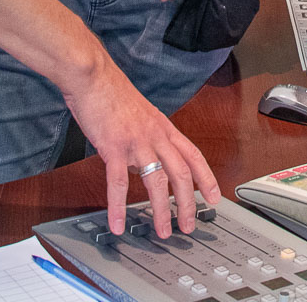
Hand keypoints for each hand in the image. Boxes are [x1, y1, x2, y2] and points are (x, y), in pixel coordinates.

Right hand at [62, 64, 220, 236]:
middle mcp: (155, 136)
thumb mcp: (140, 114)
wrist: (92, 75)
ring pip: (157, 182)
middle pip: (182, 174)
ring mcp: (136, 142)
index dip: (207, 179)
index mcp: (163, 127)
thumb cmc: (112, 92)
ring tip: (162, 231)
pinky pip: (117, 183)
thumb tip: (142, 163)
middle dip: (189, 204)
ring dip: (161, 211)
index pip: (194, 156)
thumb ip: (147, 138)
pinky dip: (118, 207)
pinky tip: (117, 223)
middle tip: (189, 225)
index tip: (215, 197)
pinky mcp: (113, 147)